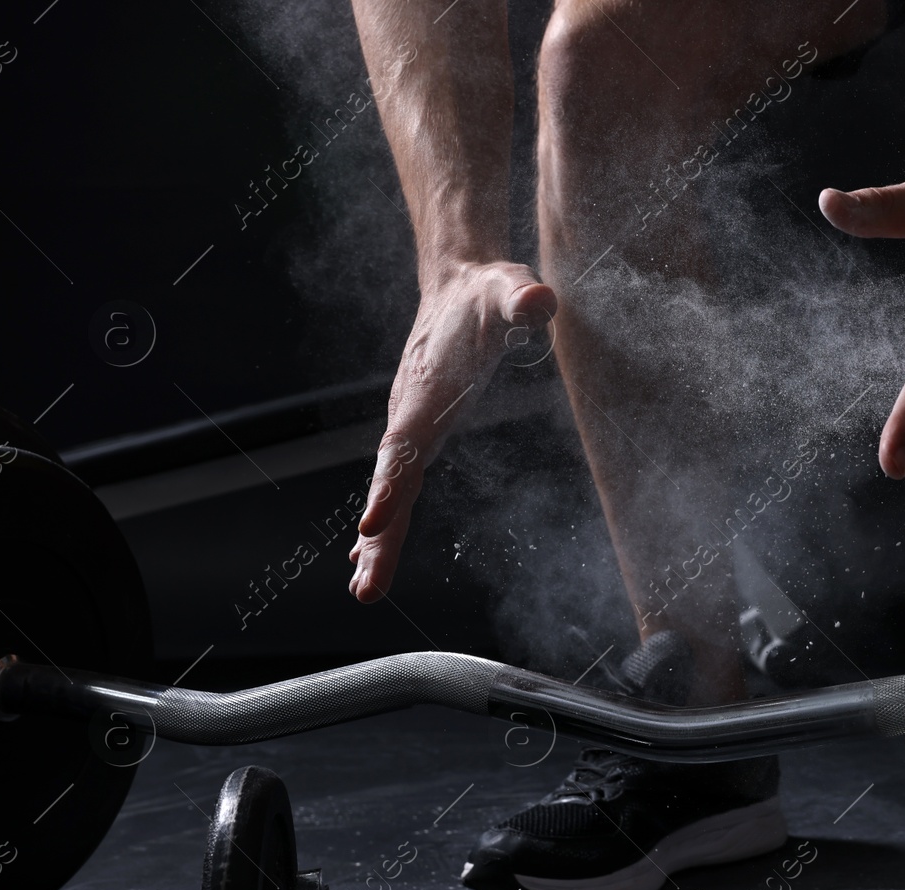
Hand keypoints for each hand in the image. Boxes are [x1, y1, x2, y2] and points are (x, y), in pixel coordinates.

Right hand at [349, 261, 555, 600]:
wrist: (459, 286)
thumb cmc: (488, 292)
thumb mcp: (509, 288)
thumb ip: (521, 297)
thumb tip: (539, 300)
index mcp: (428, 390)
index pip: (405, 443)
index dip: (389, 483)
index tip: (371, 522)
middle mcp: (411, 414)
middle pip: (392, 482)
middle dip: (380, 536)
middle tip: (366, 588)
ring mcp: (411, 426)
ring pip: (392, 490)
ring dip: (378, 540)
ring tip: (364, 588)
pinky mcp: (418, 433)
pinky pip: (397, 483)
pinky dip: (383, 519)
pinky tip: (367, 553)